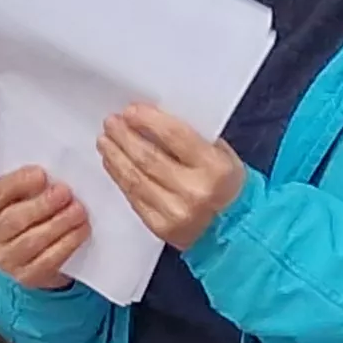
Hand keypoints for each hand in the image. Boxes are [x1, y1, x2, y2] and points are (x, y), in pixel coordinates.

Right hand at [0, 167, 92, 292]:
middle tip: (65, 193)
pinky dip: (66, 244)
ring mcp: (7, 258)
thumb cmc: (29, 218)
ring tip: (78, 211)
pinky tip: (79, 231)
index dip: (20, 182)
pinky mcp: (27, 275)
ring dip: (58, 224)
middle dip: (43, 205)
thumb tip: (54, 176)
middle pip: (14, 219)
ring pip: (31, 241)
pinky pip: (47, 261)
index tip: (42, 175)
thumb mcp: (25, 198)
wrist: (31, 257)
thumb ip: (34, 186)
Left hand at [98, 103, 244, 251]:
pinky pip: (134, 198)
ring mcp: (175, 212)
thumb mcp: (222, 156)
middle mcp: (194, 191)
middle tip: (111, 122)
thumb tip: (153, 122)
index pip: (175, 137)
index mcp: (215, 168)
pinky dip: (120, 177)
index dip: (148, 121)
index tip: (130, 111)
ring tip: (105, 140)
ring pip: (136, 178)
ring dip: (116, 156)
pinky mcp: (161, 227)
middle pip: (149, 157)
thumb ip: (192, 139)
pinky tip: (113, 163)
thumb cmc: (227, 186)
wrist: (237, 231)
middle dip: (125, 137)